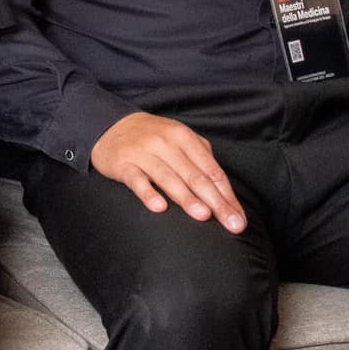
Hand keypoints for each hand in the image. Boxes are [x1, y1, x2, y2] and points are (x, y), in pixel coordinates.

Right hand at [89, 112, 246, 232]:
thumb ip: (201, 158)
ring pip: (169, 179)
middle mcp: (165, 143)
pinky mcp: (123, 164)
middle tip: (232, 224)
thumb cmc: (152, 138)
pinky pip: (137, 181)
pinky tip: (159, 207)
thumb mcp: (179, 139)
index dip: (228, 196)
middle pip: (196, 177)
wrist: (109, 125)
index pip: (212, 171)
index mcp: (184, 137)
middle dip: (216, 202)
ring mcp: (143, 153)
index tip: (239, 219)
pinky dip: (148, 193)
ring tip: (203, 216)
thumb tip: (224, 191)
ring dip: (187, 198)